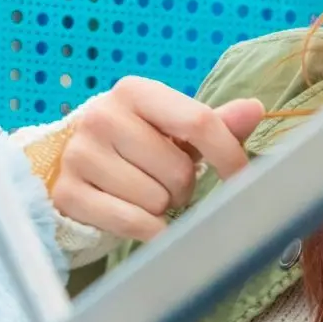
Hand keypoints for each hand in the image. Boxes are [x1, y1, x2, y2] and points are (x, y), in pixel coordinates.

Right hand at [49, 76, 266, 242]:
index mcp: (134, 91)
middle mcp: (102, 117)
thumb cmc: (134, 144)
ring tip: (143, 193)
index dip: (229, 156)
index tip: (240, 178)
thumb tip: (255, 109)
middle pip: (179, 170)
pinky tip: (137, 218)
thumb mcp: (171, 128)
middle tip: (164, 181)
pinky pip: (132, 223)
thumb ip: (214, 122)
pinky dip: (146, 230)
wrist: (70, 165)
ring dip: (161, 207)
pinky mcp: (67, 194)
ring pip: (156, 201)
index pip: (198, 122)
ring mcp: (80, 155)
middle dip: (182, 186)